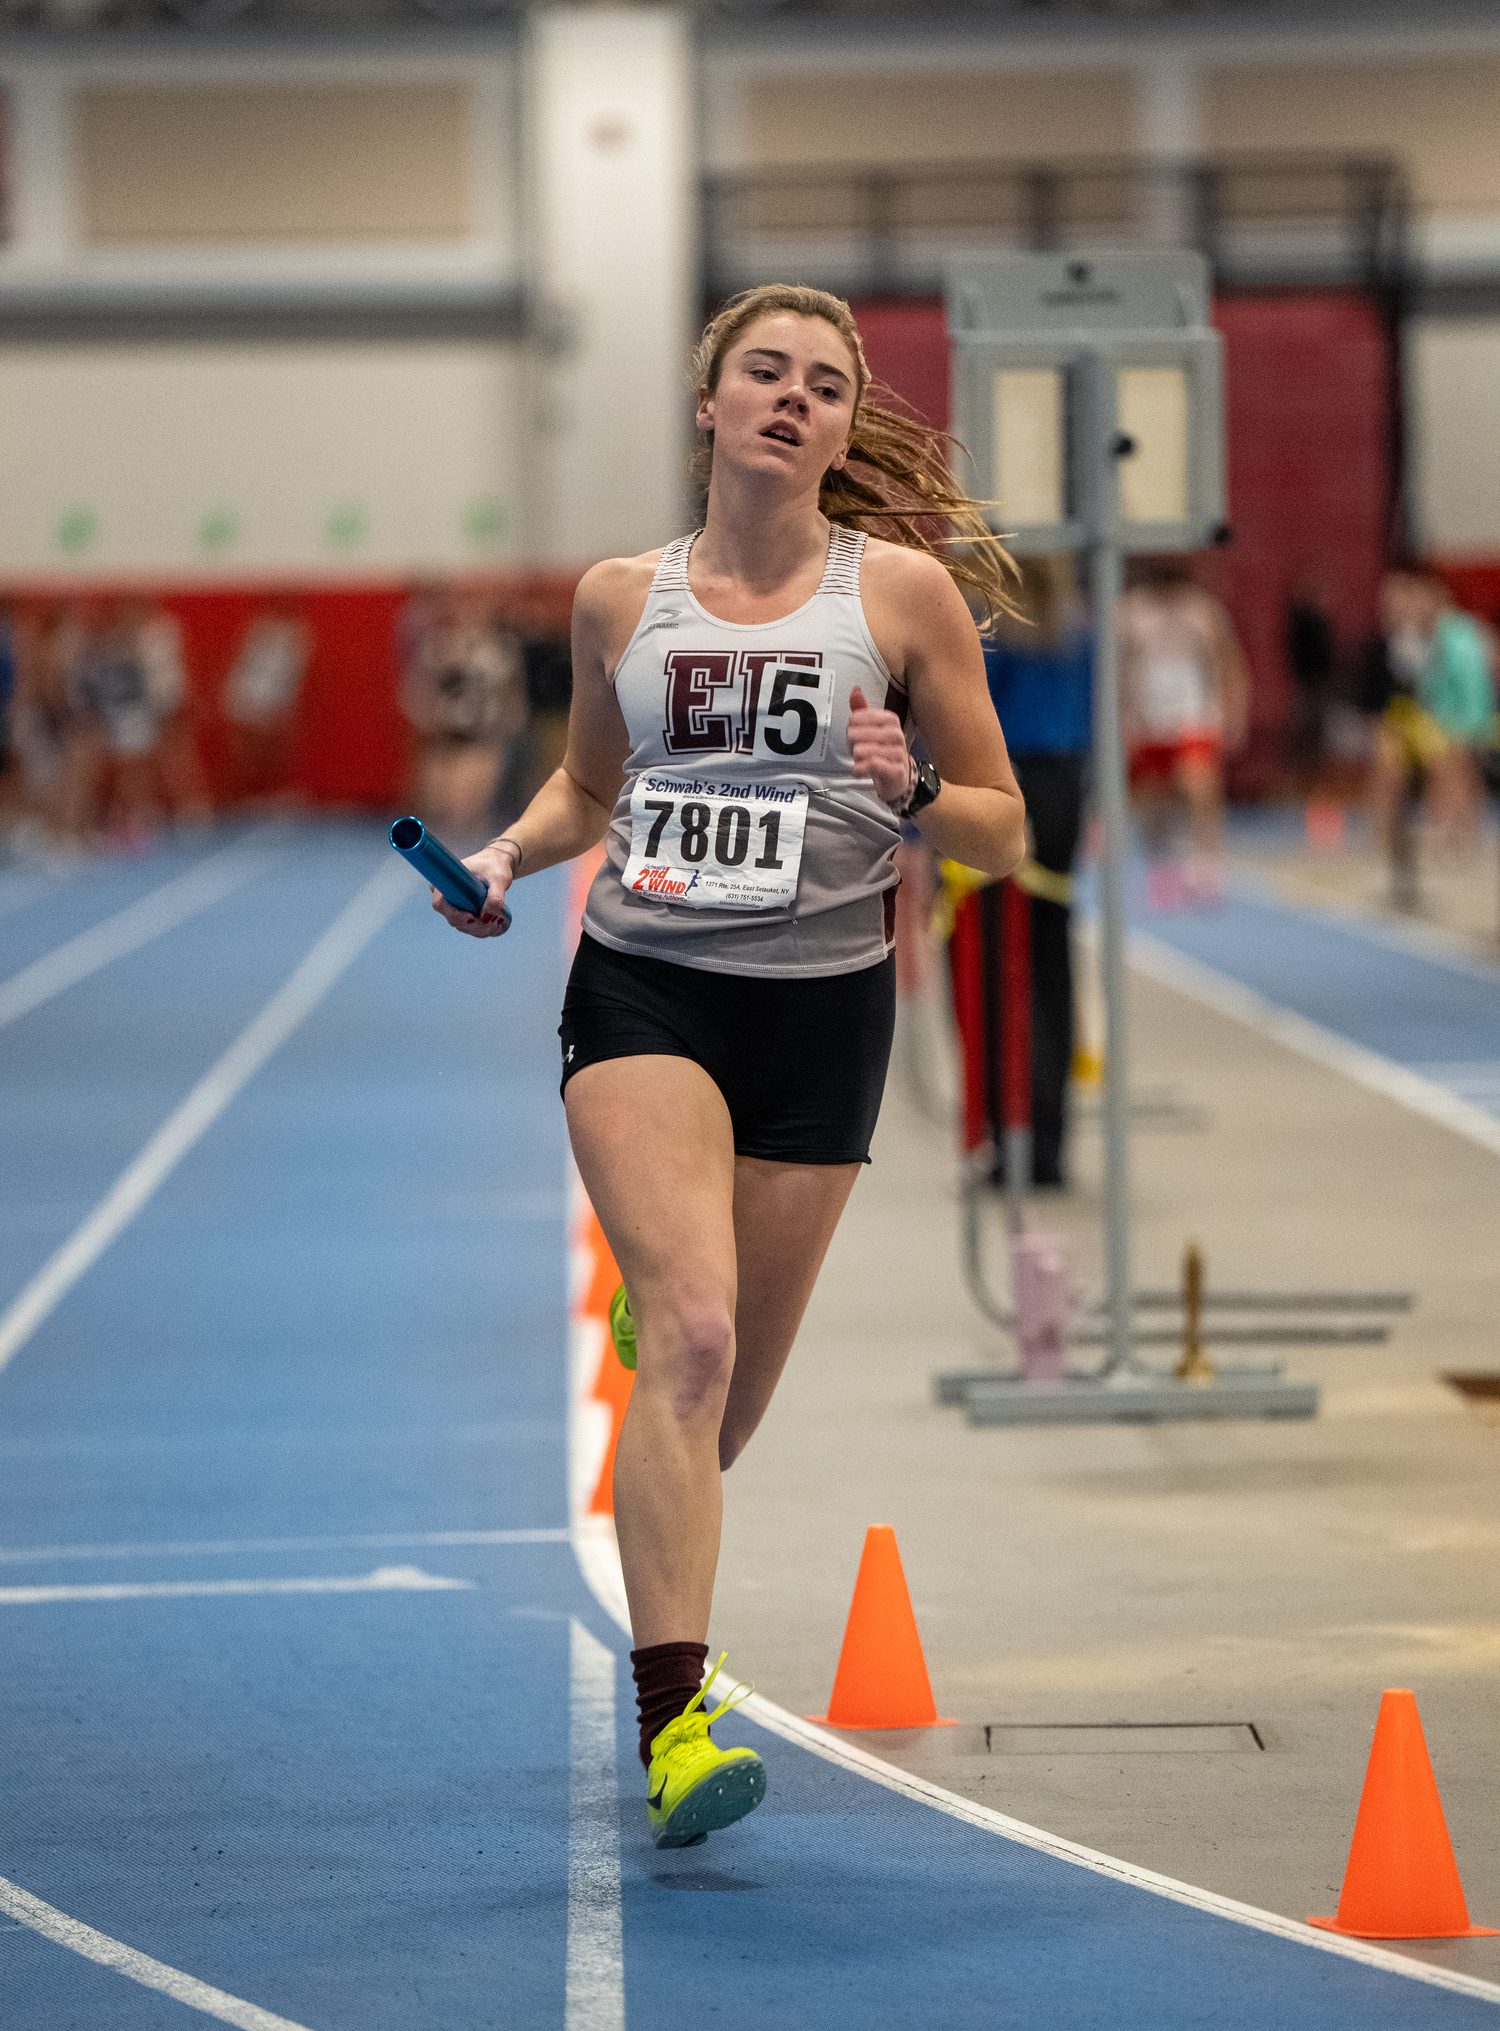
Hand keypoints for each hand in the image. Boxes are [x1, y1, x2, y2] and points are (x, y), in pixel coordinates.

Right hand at [432, 841, 516, 938]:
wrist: (497, 863)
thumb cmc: (494, 865)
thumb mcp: (499, 878)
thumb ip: (496, 896)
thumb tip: (488, 915)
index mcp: (446, 882)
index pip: (440, 905)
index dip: (454, 915)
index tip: (472, 916)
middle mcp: (446, 895)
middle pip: (453, 919)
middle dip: (474, 925)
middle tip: (493, 922)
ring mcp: (455, 905)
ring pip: (462, 925)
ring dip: (479, 929)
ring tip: (497, 923)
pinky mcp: (464, 910)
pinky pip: (469, 926)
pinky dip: (481, 930)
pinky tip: (495, 927)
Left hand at [847, 686, 913, 808]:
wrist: (896, 779)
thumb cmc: (882, 752)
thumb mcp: (871, 729)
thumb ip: (861, 710)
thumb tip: (855, 690)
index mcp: (890, 720)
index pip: (859, 717)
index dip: (851, 727)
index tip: (853, 734)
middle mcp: (896, 734)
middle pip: (859, 733)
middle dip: (851, 743)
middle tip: (853, 749)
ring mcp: (898, 752)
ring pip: (866, 749)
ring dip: (856, 757)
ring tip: (857, 760)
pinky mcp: (897, 770)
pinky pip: (874, 764)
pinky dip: (860, 768)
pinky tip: (857, 770)